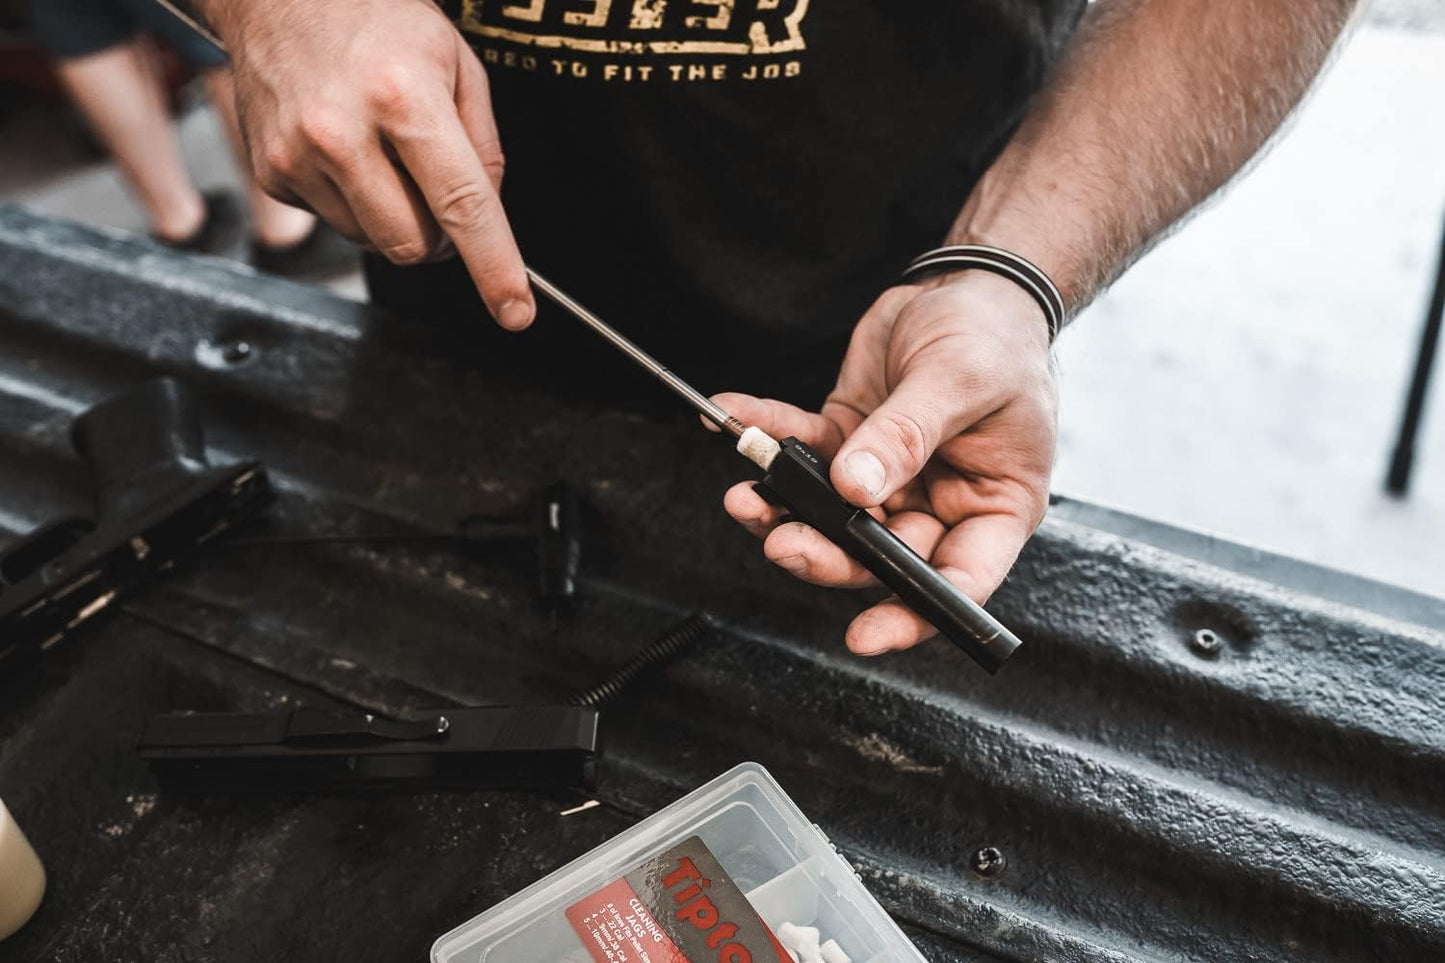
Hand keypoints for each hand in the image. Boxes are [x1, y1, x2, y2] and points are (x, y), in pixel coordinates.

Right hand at [203, 0, 533, 327]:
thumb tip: (487, 215)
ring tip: (386, 154)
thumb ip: (484, 145)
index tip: (514, 312)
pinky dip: (354, 202)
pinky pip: (334, 223)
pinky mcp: (271, 173)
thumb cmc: (376, 18)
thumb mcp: (456, 62)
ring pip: (374, 242)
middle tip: (440, 194)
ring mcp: (299, 155)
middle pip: (414, 244)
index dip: (494, 267)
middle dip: (441, 237)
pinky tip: (348, 152)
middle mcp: (342, 130)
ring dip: (395, 218)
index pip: (462, 205)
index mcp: (403, 97)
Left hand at [716, 272, 1056, 655]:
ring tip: (745, 496)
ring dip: (785, 509)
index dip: (911, 615)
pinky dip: (767, 439)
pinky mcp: (849, 444)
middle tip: (782, 544)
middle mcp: (941, 503)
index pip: (958, 581)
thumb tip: (854, 487)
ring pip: (832, 516)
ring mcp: (889, 478)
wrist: (967, 285)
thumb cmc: (995, 336)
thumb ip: (907, 435)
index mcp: (994, 505)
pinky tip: (733, 421)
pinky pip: (803, 453)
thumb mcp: (960, 380)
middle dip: (827, 556)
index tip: (864, 635)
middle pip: (880, 556)